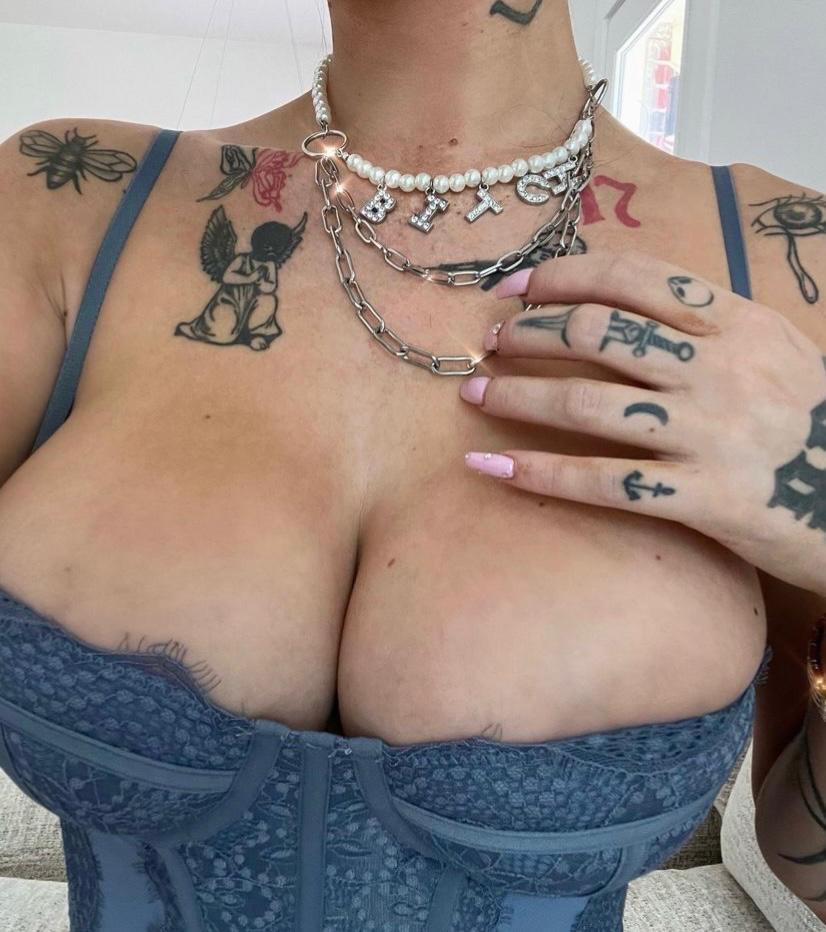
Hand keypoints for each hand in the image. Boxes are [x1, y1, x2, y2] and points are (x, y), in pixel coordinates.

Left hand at [460, 251, 825, 596]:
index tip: (513, 288)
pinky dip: (541, 474)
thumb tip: (623, 304)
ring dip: (516, 396)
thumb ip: (709, 325)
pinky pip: (604, 483)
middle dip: (527, 334)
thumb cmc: (815, 422)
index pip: (631, 279)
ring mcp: (711, 434)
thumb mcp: (778, 350)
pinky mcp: (705, 498)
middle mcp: (720, 369)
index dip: (561, 276)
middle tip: (488, 344)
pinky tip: (493, 470)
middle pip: (596, 335)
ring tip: (473, 395)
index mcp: (739, 322)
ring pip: (586, 404)